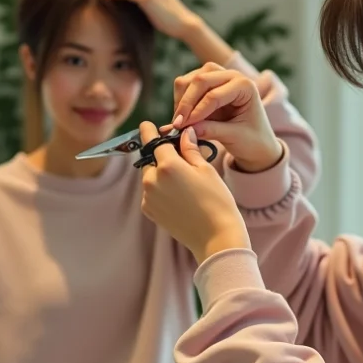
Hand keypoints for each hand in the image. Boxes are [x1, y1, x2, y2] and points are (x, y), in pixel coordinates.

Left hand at [139, 123, 249, 263]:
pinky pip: (150, 192)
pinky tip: (179, 197)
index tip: (146, 125)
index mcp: (167, 165)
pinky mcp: (149, 210)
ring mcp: (148, 197)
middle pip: (150, 158)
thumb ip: (190, 149)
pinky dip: (160, 189)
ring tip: (184, 183)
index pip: (152, 140)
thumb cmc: (216, 201)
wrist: (215, 237)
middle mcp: (152, 180)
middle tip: (182, 162)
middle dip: (161, 156)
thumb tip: (184, 133)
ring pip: (150, 176)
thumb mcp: (206, 170)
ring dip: (161, 174)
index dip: (149, 130)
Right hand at [172, 65, 282, 172]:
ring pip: (190, 79)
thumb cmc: (252, 140)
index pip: (214, 94)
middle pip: (200, 80)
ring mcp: (218, 78)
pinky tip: (183, 118)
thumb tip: (185, 128)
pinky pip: (187, 86)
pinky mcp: (207, 85)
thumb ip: (211, 130)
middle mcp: (232, 76)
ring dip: (181, 100)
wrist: (257, 143)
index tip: (184, 128)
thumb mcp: (234, 137)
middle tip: (178, 125)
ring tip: (181, 123)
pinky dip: (181, 100)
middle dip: (186, 103)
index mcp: (245, 86)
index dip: (196, 111)